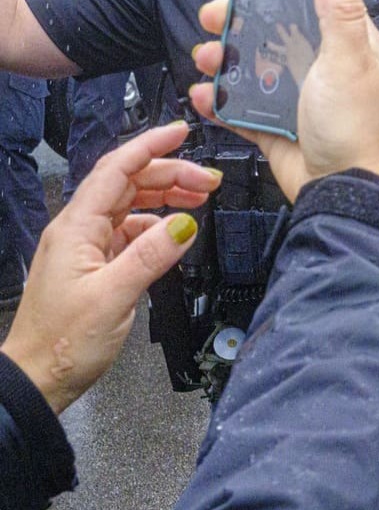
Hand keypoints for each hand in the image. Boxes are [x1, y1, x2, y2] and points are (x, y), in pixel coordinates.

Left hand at [0, 122, 217, 412]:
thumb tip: (185, 223)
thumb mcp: (113, 297)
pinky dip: (156, 225)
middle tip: (209, 179)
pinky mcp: (94, 266)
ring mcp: (85, 248)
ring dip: (165, 197)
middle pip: (127, 184)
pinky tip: (175, 234)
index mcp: (75, 229)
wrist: (37, 378)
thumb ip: (151, 256)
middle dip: (169, 173)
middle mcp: (77, 231)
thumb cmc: (63, 343)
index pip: (116, 170)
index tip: (182, 131)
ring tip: (200, 198)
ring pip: (129, 206)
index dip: (150, 146)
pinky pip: (128, 231)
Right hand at [188, 0, 378, 195]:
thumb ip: (339, 15)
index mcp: (346, 47)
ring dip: (224, 62)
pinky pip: (241, 108)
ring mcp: (297, 98)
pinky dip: (221, 103)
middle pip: (273, 36)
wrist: (343, 190)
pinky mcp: (277, 127)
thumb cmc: (356, 127)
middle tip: (211, 20)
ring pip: (252, 70)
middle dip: (238, 26)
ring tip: (205, 59)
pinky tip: (204, 96)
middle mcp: (321, 68)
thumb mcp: (347, 61)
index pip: (311, 6)